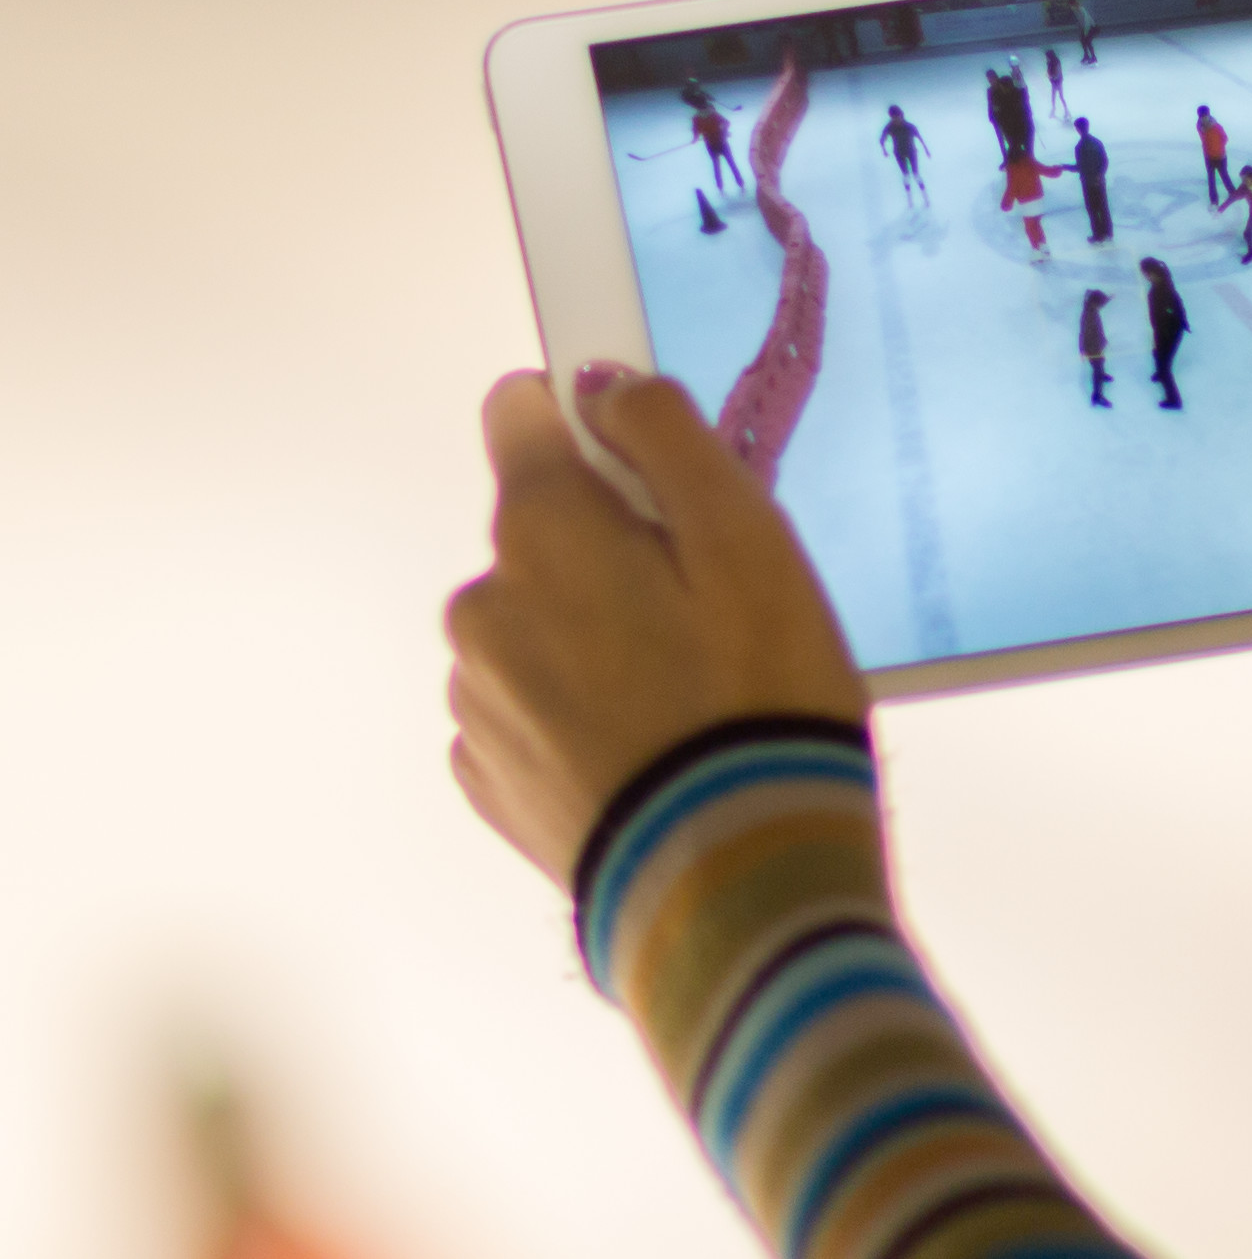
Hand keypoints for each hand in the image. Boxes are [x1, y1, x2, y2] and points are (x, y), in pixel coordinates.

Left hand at [445, 367, 867, 883]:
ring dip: (597, 636)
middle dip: (611, 549)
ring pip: (537, 625)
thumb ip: (670, 440)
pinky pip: (533, 711)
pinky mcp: (491, 783)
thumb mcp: (752, 544)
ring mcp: (478, 702)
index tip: (651, 464)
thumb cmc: (757, 700)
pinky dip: (584, 713)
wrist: (731, 882)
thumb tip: (604, 384)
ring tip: (690, 696)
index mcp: (543, 532)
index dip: (588, 421)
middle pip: (542, 533)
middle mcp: (484, 606)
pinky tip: (653, 747)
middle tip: (711, 611)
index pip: (520, 414)